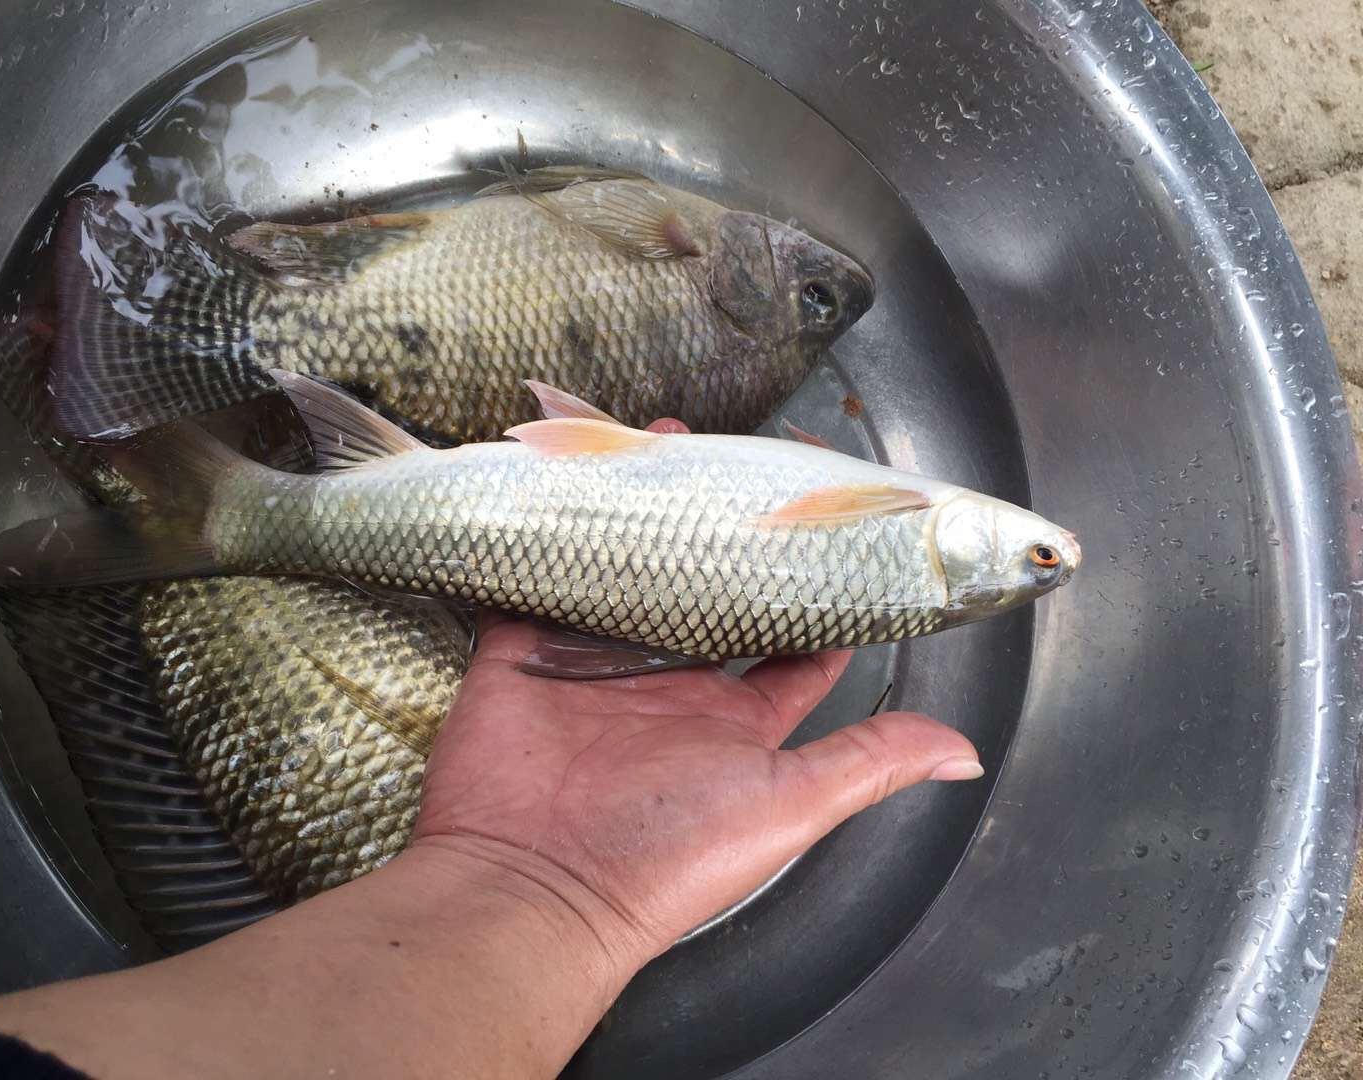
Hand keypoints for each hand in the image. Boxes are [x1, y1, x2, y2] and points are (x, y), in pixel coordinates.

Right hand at [412, 422, 982, 969]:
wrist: (535, 885)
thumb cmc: (669, 855)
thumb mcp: (787, 807)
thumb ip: (868, 763)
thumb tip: (966, 753)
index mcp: (733, 716)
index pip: (787, 636)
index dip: (809, 579)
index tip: (825, 517)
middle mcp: (670, 684)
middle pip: (706, 586)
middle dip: (721, 526)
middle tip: (730, 459)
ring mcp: (595, 663)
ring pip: (631, 569)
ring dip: (644, 512)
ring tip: (660, 443)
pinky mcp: (526, 652)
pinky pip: (542, 580)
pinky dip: (553, 535)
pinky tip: (573, 481)